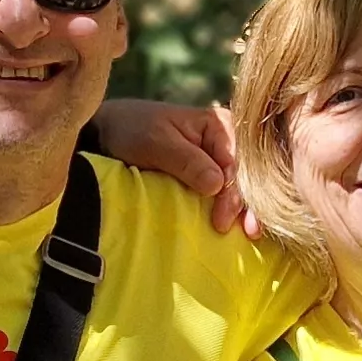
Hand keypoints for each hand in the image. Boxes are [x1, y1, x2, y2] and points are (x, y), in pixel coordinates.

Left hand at [91, 100, 248, 232]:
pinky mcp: (210, 176)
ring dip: (244, 210)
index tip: (223, 219)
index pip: (235, 163)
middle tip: (249, 232)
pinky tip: (239, 228)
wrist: (111, 134)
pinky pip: (225, 194)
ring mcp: (219, 161)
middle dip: (247, 204)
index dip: (233, 192)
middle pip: (244, 177)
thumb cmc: (134, 131)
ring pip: (239, 188)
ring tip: (250, 234)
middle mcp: (226, 142)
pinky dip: (231, 210)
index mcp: (219, 126)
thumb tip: (218, 184)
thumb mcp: (158, 143)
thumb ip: (187, 161)